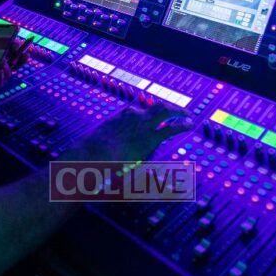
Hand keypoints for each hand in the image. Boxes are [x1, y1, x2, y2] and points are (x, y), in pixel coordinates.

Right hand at [66, 105, 192, 162]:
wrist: (93, 154)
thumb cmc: (88, 157)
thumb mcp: (92, 152)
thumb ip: (96, 156)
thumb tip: (85, 170)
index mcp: (118, 119)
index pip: (133, 111)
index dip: (143, 112)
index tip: (148, 114)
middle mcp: (131, 117)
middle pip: (152, 106)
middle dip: (165, 107)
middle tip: (175, 110)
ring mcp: (142, 125)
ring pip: (164, 111)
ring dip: (178, 112)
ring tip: (188, 116)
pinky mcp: (150, 138)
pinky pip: (170, 127)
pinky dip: (182, 124)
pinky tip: (190, 124)